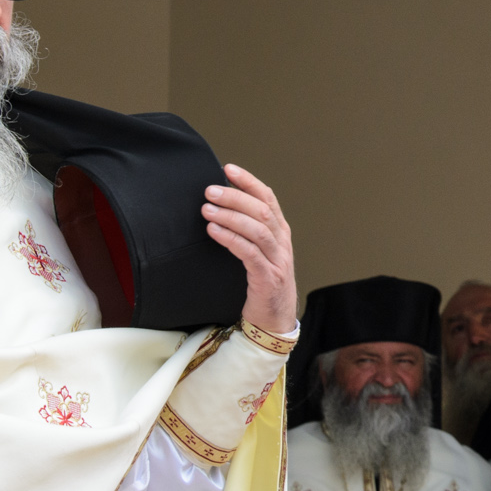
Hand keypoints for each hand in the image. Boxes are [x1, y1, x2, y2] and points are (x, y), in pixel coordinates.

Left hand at [203, 164, 298, 333]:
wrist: (274, 321)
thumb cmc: (262, 284)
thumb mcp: (259, 252)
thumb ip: (247, 231)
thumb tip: (221, 205)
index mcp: (280, 232)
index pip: (268, 198)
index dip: (249, 181)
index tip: (228, 169)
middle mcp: (282, 242)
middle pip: (262, 210)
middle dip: (235, 196)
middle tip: (210, 190)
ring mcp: (278, 260)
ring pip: (257, 228)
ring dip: (231, 216)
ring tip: (208, 210)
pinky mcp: (268, 277)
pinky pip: (249, 252)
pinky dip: (231, 238)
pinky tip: (214, 231)